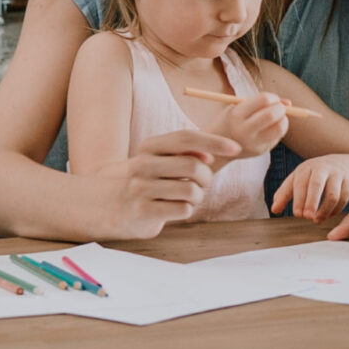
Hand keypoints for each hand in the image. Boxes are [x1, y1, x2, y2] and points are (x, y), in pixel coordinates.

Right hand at [94, 129, 240, 237]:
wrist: (112, 207)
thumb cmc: (150, 181)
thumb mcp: (163, 160)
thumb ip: (186, 152)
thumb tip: (209, 154)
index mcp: (149, 147)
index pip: (186, 137)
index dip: (214, 141)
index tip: (235, 148)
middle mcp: (142, 164)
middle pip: (193, 166)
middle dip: (207, 177)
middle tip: (202, 182)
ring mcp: (140, 188)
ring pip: (191, 191)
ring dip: (198, 196)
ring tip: (187, 197)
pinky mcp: (143, 211)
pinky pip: (183, 210)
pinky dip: (187, 210)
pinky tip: (175, 209)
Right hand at [214, 92, 289, 159]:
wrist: (216, 149)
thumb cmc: (230, 121)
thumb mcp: (238, 107)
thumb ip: (262, 102)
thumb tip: (289, 103)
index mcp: (236, 115)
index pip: (263, 100)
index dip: (272, 97)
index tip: (272, 99)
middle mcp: (244, 130)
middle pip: (272, 115)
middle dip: (281, 108)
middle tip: (279, 107)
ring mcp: (253, 143)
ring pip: (279, 129)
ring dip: (284, 120)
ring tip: (277, 118)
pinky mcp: (260, 151)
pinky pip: (277, 137)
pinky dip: (278, 129)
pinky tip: (269, 129)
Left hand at [271, 156, 348, 222]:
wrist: (334, 164)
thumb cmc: (309, 176)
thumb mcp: (295, 181)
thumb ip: (284, 194)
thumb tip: (274, 210)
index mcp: (306, 168)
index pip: (301, 183)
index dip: (299, 199)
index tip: (297, 214)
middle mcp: (322, 168)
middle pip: (317, 184)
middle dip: (311, 202)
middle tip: (307, 217)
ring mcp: (337, 174)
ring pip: (333, 194)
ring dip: (325, 210)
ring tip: (317, 220)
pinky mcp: (348, 182)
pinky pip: (344, 199)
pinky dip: (335, 210)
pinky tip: (327, 216)